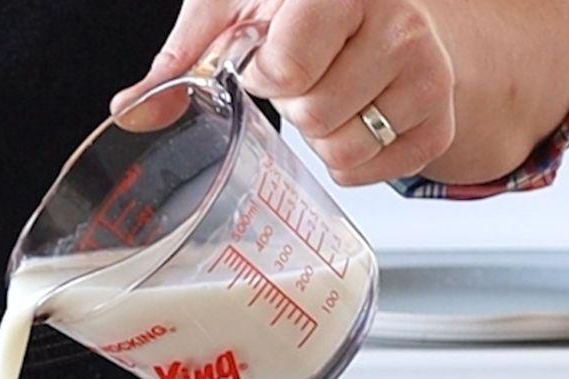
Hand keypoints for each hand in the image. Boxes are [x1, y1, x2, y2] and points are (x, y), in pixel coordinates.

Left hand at [112, 0, 455, 186]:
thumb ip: (180, 60)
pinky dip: (349, 160)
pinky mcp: (440, 116)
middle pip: (314, 114)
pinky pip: (373, 171)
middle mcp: (401, 21)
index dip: (265, 74)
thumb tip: (128, 111)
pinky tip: (351, 117)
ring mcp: (429, 71)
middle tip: (306, 73)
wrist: (380, 4)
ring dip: (319, 134)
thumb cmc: (298, 4)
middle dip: (293, 104)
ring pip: (343, 148)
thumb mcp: (233, 8)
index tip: (271, 55)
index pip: (288, 68)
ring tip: (328, 92)